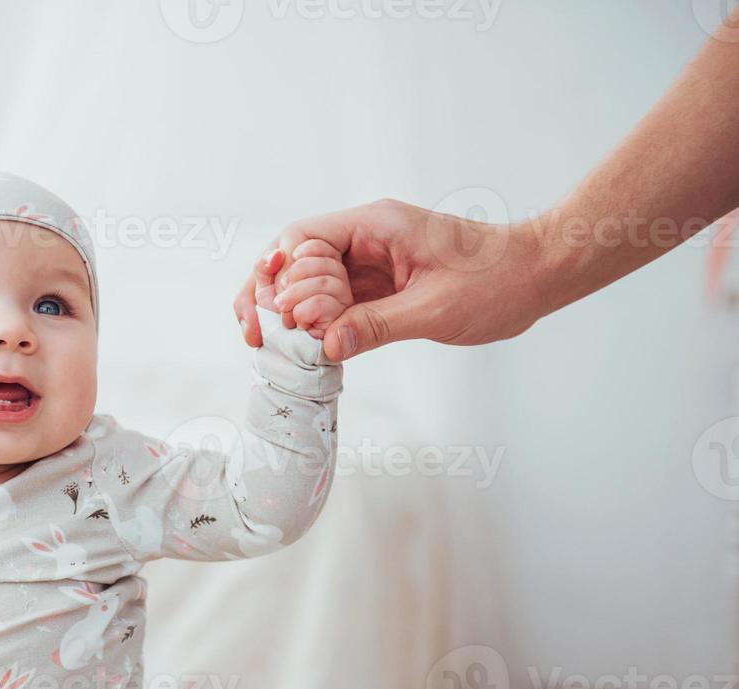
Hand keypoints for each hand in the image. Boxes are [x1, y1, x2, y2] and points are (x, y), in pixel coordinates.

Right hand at [233, 199, 548, 360]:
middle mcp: (364, 240)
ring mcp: (368, 263)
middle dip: (272, 296)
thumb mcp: (436, 309)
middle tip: (264, 338)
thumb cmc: (498, 280)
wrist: (538, 274)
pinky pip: (331, 301)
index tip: (276, 314)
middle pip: (292, 260)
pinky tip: (305, 347)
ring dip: (288, 313)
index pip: (302, 239)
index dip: (277, 274)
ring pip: (306, 282)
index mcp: (375, 226)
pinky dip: (314, 323)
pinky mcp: (377, 287)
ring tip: (275, 345)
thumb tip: (325, 346)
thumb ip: (378, 326)